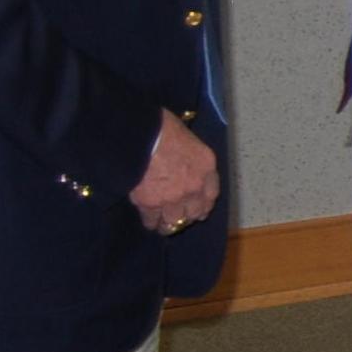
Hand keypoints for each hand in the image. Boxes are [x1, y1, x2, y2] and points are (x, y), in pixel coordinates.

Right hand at [130, 110, 219, 235]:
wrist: (140, 134)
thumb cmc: (162, 126)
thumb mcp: (188, 138)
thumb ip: (189, 156)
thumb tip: (182, 162)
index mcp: (206, 166)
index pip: (211, 194)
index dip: (204, 205)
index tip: (199, 210)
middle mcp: (194, 186)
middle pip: (194, 212)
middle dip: (186, 216)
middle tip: (178, 217)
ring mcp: (173, 197)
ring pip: (173, 221)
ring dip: (168, 223)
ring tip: (162, 225)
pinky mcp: (150, 203)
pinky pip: (151, 219)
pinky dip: (150, 221)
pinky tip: (148, 221)